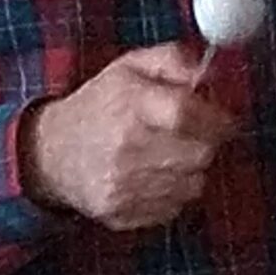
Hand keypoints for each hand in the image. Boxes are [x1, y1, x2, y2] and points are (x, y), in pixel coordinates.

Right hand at [22, 44, 238, 231]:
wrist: (51, 153)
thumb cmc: (98, 107)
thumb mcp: (129, 67)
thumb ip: (173, 60)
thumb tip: (208, 72)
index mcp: (128, 104)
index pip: (185, 114)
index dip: (216, 118)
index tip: (224, 119)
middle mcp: (125, 147)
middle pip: (199, 153)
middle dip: (206, 143)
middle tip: (193, 135)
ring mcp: (123, 186)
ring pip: (193, 184)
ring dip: (191, 169)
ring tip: (167, 154)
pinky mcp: (123, 214)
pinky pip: (175, 207)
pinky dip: (173, 192)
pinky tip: (153, 176)